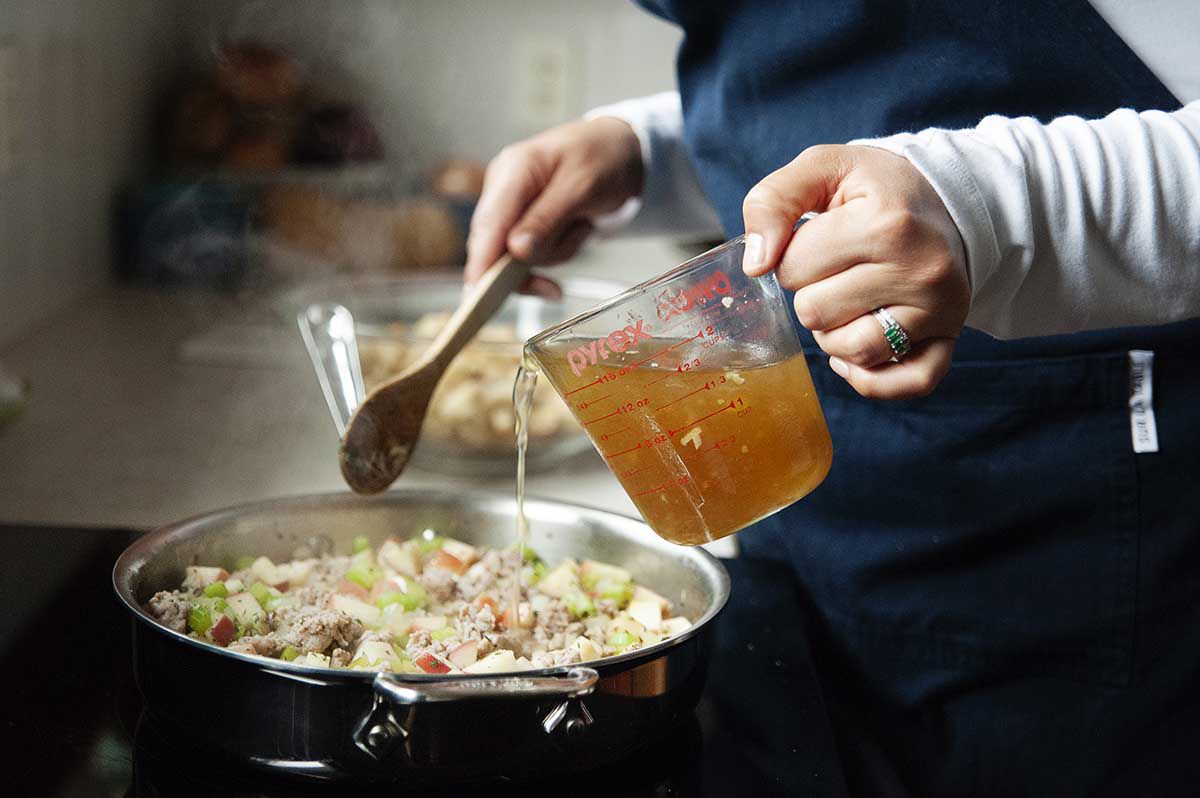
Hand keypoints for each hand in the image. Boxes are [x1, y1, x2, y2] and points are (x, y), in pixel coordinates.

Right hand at [464, 117, 643, 292]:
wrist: (620, 150)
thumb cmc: (603, 157)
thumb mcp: (583, 185)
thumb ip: (548, 217)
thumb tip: (516, 249)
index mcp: (513, 170)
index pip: (488, 223)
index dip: (481, 260)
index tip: (478, 292)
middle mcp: (504, 190)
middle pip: (497, 247)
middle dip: (537, 256)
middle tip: (574, 242)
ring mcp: (512, 209)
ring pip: (519, 258)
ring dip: (557, 250)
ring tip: (582, 222)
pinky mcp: (523, 225)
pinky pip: (533, 256)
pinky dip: (559, 251)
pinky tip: (577, 230)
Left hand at [742, 145, 968, 398]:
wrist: (948, 201)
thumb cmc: (876, 189)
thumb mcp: (823, 168)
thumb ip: (772, 202)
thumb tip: (755, 265)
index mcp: (886, 223)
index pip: (793, 266)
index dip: (791, 254)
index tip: (818, 239)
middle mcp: (920, 270)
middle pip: (814, 312)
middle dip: (809, 292)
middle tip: (834, 269)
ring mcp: (939, 310)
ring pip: (850, 351)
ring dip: (831, 334)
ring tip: (846, 301)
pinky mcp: (948, 339)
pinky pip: (904, 383)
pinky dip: (868, 378)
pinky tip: (853, 352)